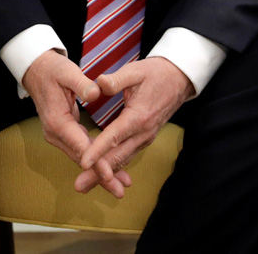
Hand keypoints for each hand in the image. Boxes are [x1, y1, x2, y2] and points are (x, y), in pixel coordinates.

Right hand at [23, 50, 132, 197]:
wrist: (36, 70)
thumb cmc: (52, 70)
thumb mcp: (67, 71)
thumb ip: (81, 83)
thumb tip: (95, 92)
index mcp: (57, 121)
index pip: (80, 146)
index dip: (96, 161)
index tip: (110, 175)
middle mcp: (55, 133)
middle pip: (81, 158)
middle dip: (101, 176)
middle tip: (120, 190)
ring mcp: (57, 135)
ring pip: (81, 158)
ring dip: (100, 172)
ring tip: (121, 185)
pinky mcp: (63, 133)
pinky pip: (81, 150)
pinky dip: (95, 161)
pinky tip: (110, 169)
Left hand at [75, 57, 194, 195]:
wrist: (178, 80)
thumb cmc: (155, 74)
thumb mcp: (135, 71)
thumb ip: (116, 79)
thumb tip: (99, 83)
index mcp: (138, 117)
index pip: (114, 137)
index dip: (97, 151)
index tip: (83, 163)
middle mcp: (143, 132)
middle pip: (117, 156)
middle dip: (98, 173)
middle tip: (79, 185)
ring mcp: (145, 137)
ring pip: (122, 159)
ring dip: (105, 174)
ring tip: (85, 185)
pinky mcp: (144, 138)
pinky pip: (127, 155)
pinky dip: (114, 167)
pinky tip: (102, 175)